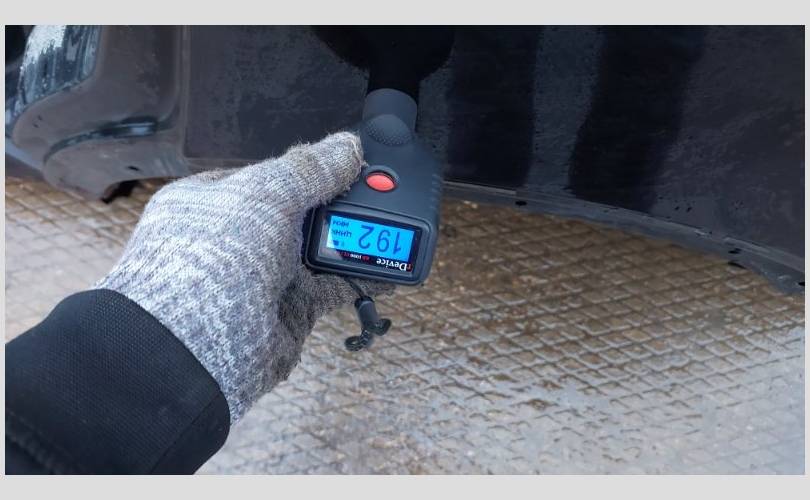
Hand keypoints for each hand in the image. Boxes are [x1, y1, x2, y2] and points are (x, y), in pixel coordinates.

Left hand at [96, 132, 392, 422]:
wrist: (198, 348)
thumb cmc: (205, 264)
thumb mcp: (262, 194)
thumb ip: (309, 170)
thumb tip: (346, 147)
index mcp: (215, 200)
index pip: (269, 175)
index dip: (307, 168)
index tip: (347, 162)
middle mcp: (238, 238)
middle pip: (299, 211)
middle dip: (337, 203)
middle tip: (376, 192)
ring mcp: (264, 276)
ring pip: (319, 249)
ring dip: (354, 240)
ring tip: (392, 225)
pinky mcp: (289, 309)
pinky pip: (334, 286)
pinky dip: (362, 278)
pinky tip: (388, 269)